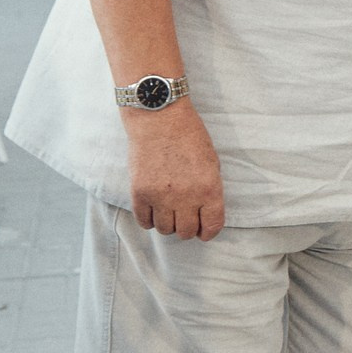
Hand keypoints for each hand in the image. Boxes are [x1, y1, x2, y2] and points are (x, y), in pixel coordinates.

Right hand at [125, 103, 224, 238]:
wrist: (159, 119)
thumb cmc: (189, 137)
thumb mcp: (211, 163)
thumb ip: (209, 190)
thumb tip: (204, 214)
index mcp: (209, 189)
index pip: (212, 226)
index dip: (209, 233)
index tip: (204, 233)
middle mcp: (185, 197)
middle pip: (186, 232)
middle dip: (187, 229)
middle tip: (185, 219)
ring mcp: (160, 197)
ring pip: (164, 230)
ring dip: (168, 224)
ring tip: (168, 212)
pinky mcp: (139, 193)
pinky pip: (144, 221)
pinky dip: (149, 220)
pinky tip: (153, 211)